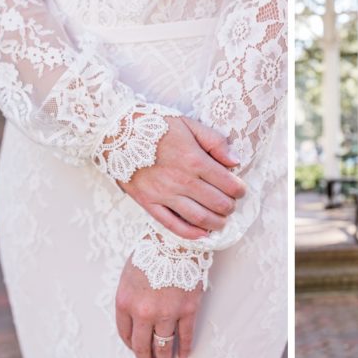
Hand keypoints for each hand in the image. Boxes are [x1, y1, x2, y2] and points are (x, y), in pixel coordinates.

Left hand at [115, 260, 202, 357]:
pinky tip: (183, 355)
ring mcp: (166, 313)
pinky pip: (185, 336)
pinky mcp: (187, 310)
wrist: (175, 237)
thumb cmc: (151, 251)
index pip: (125, 333)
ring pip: (163, 346)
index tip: (135, 349)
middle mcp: (143, 312)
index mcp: (125, 301)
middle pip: (142, 346)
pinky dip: (184, 348)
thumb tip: (133, 320)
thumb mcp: (129, 273)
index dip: (130, 344)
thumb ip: (129, 298)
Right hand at [121, 115, 243, 235]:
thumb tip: (235, 161)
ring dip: (215, 223)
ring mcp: (164, 194)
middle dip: (229, 207)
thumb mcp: (188, 124)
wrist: (117, 132)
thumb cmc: (155, 125)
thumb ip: (214, 141)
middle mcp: (181, 180)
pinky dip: (191, 233)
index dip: (238, 189)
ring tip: (221, 221)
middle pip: (215, 203)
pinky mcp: (149, 203)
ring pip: (198, 218)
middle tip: (231, 205)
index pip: (226, 182)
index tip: (240, 190)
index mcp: (193, 158)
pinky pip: (173, 225)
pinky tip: (202, 234)